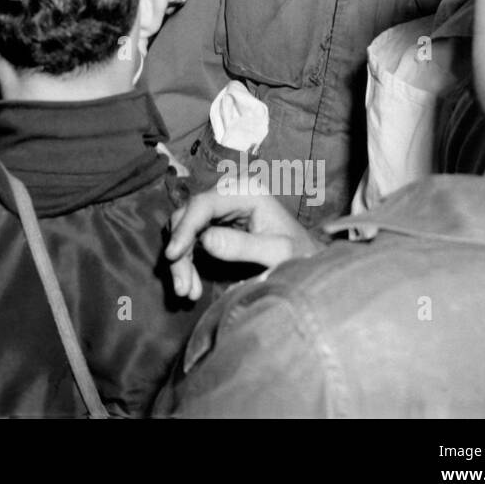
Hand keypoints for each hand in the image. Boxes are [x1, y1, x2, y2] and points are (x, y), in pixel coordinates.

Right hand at [165, 182, 321, 299]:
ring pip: (184, 230)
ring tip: (186, 291)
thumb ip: (245, 246)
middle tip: (182, 285)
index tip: (173, 255)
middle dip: (180, 251)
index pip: (203, 203)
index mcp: (247, 192)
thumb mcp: (280, 253)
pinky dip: (186, 264)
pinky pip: (191, 242)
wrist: (311, 263)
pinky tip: (192, 287)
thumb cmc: (303, 256)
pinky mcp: (216, 227)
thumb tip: (205, 241)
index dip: (185, 228)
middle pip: (188, 216)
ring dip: (180, 261)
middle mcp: (230, 195)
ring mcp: (221, 211)